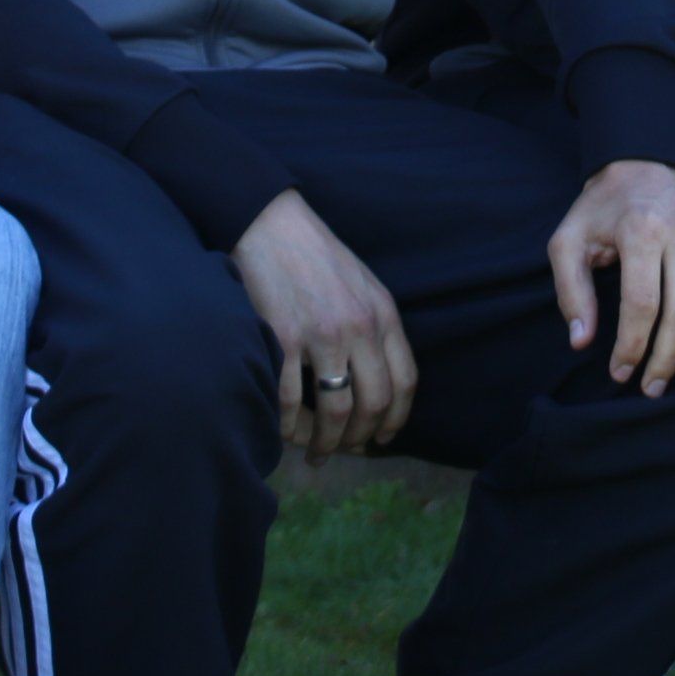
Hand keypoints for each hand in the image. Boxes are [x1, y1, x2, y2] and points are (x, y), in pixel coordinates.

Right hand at [232, 190, 417, 453]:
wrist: (270, 224)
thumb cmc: (316, 256)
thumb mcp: (363, 285)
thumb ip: (376, 327)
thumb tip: (378, 380)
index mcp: (383, 314)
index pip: (404, 382)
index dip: (396, 418)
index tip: (383, 438)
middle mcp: (359, 327)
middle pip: (373, 404)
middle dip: (361, 438)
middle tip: (346, 450)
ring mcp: (320, 335)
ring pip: (335, 410)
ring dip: (326, 441)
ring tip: (316, 451)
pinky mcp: (282, 338)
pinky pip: (290, 400)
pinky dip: (289, 425)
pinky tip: (286, 432)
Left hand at [548, 160, 674, 396]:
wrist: (641, 166)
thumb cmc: (602, 213)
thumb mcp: (568, 242)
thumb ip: (571, 292)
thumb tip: (582, 341)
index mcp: (642, 230)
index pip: (642, 303)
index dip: (631, 345)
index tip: (621, 373)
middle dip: (668, 356)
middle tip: (654, 388)